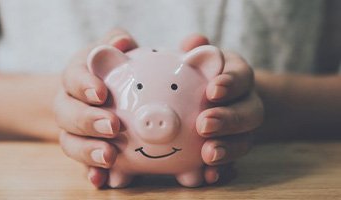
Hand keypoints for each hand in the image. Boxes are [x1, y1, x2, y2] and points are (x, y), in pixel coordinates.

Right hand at [54, 28, 137, 187]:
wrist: (95, 94)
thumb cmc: (108, 69)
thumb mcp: (111, 50)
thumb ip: (116, 41)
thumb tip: (122, 43)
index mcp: (76, 77)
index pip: (73, 78)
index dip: (84, 85)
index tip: (102, 92)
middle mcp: (68, 104)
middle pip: (67, 114)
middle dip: (88, 120)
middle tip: (113, 126)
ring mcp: (72, 130)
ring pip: (70, 142)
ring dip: (88, 151)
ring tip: (110, 156)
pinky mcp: (83, 149)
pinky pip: (82, 164)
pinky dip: (90, 172)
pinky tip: (101, 180)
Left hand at [182, 35, 263, 183]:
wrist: (216, 100)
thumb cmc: (201, 75)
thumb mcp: (200, 59)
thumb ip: (196, 50)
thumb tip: (195, 42)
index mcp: (238, 77)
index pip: (242, 76)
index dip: (231, 84)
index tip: (213, 90)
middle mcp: (247, 103)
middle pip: (250, 112)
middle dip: (229, 119)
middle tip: (204, 124)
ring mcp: (244, 130)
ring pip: (246, 141)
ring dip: (228, 149)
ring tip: (208, 155)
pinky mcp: (235, 149)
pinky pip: (235, 163)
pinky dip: (224, 170)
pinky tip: (209, 175)